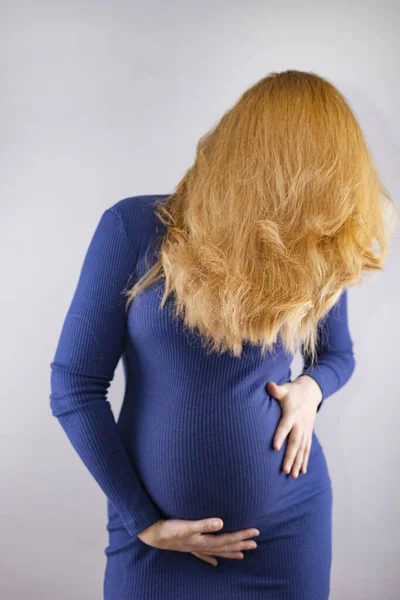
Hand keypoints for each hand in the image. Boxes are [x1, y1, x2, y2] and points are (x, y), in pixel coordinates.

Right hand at [137, 517, 259, 566]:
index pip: (228, 538)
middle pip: (226, 546)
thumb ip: (204, 524)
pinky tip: (215, 563)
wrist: (153, 534)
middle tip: (255, 544)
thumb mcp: (187, 525)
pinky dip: (210, 558)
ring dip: (230, 552)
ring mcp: (196, 548)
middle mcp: (203, 546)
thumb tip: (221, 522)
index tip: (256, 532)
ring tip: (242, 555)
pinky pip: (203, 554)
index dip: (242, 535)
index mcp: (205, 540)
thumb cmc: (170, 529)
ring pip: (217, 551)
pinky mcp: (188, 547)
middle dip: (241, 544)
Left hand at [266, 375, 321, 477]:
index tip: (275, 447)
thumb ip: (276, 389)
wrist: (311, 392)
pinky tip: (301, 471)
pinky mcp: (308, 433)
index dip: (280, 436)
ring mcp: (306, 430)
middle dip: (290, 457)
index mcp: (292, 413)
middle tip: (284, 470)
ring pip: (302, 449)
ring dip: (298, 462)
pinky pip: (307, 448)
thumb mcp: (285, 388)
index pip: (285, 426)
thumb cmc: (293, 391)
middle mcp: (300, 424)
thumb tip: (269, 385)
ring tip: (293, 476)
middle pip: (295, 442)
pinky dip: (304, 460)